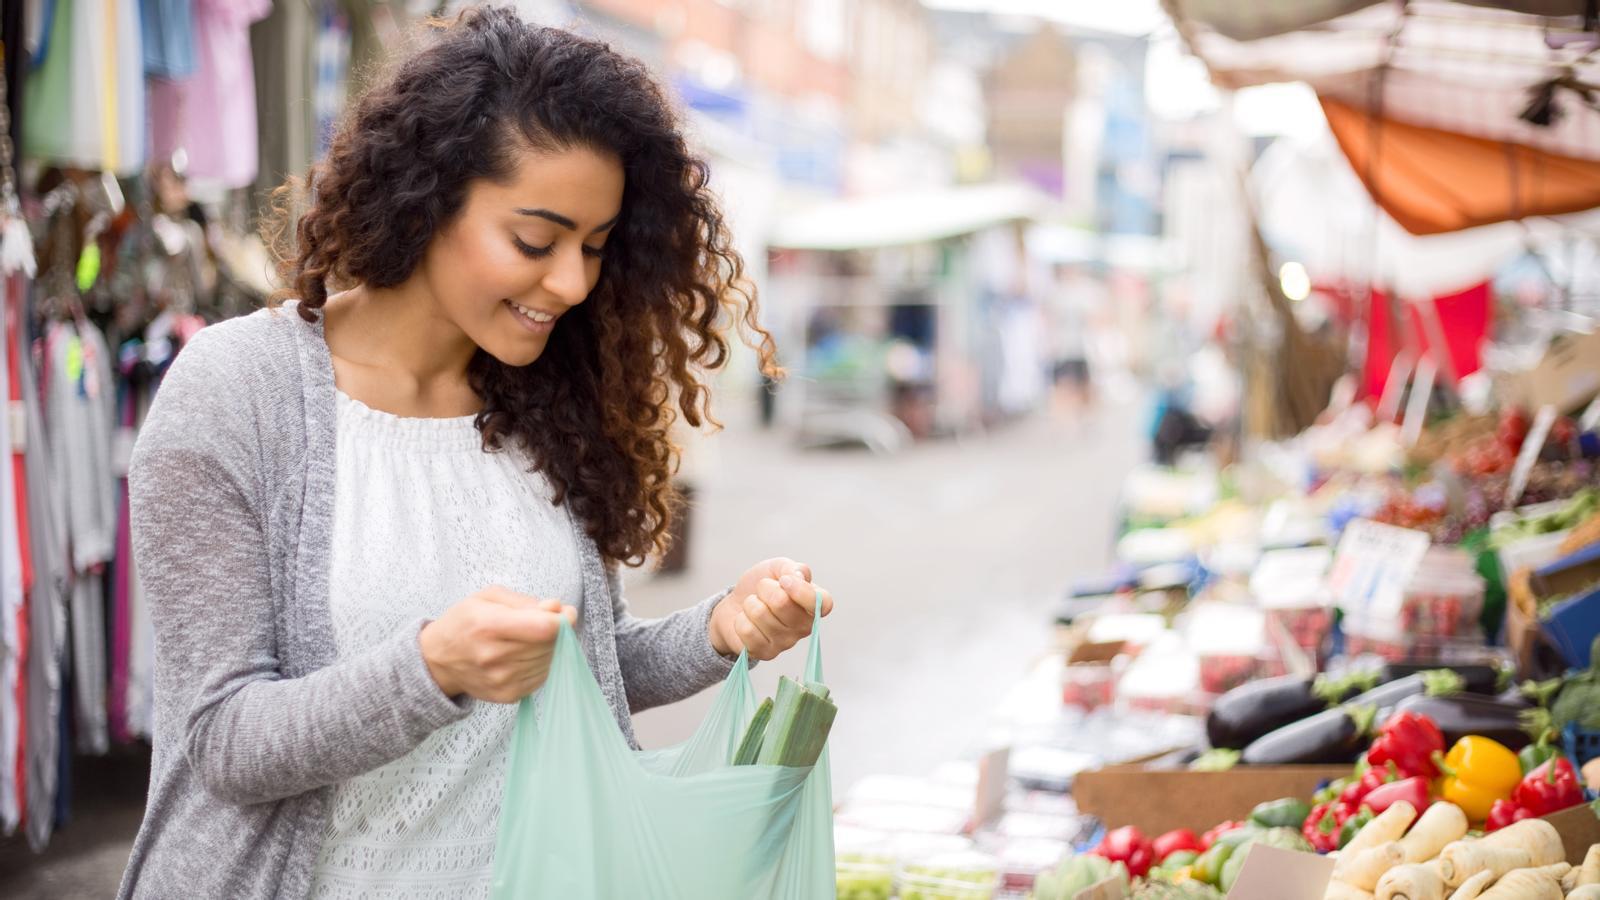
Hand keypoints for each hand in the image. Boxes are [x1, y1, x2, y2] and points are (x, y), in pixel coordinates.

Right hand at [418, 585, 576, 702]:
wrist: (437, 661)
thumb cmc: (464, 623)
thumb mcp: (488, 598)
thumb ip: (526, 602)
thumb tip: (557, 608)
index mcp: (489, 626)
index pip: (544, 628)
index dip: (563, 620)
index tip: (565, 613)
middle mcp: (495, 657)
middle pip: (550, 644)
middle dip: (556, 631)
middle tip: (544, 622)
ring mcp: (502, 680)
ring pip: (550, 660)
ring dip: (549, 648)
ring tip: (528, 639)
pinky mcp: (508, 695)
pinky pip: (542, 676)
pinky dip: (540, 664)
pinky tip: (523, 655)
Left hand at [710, 557, 833, 660]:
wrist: (737, 603)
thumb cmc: (763, 587)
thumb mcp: (778, 568)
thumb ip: (792, 568)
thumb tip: (799, 577)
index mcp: (813, 605)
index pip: (823, 603)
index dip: (801, 590)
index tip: (784, 580)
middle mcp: (804, 627)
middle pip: (782, 603)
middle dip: (765, 588)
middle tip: (763, 591)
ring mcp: (785, 643)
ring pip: (760, 614)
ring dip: (750, 603)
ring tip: (754, 605)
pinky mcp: (765, 653)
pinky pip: (747, 630)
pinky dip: (740, 619)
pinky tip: (747, 621)